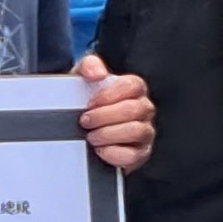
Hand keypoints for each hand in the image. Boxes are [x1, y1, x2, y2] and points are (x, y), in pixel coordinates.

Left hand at [75, 54, 154, 173]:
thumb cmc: (85, 102)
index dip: (110, 95)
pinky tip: (100, 150)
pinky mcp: (140, 154)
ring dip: (107, 134)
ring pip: (135, 131)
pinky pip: (133, 155)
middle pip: (133, 110)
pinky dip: (113, 153)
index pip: (133, 86)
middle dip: (104, 116)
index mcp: (134, 88)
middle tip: (85, 121)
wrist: (77, 130)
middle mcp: (144, 109)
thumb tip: (97, 73)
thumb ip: (89, 66)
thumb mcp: (82, 78)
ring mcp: (145, 132)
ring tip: (91, 136)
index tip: (90, 103)